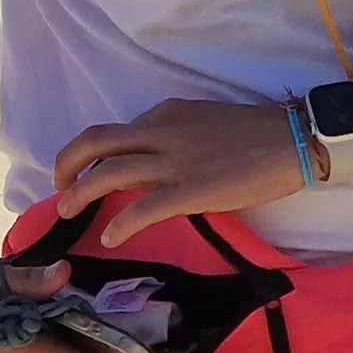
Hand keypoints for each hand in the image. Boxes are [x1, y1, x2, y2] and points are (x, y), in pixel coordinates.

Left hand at [45, 99, 309, 249]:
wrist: (293, 141)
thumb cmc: (256, 134)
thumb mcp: (204, 122)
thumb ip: (174, 135)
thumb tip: (151, 160)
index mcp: (165, 115)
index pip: (116, 131)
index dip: (94, 154)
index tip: (87, 171)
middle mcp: (161, 132)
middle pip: (95, 141)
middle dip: (67, 164)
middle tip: (59, 187)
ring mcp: (173, 161)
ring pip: (108, 173)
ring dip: (80, 194)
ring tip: (67, 211)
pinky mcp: (189, 190)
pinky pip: (142, 209)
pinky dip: (120, 224)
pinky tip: (110, 237)